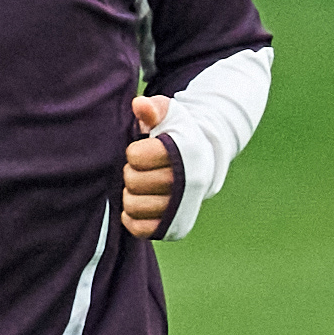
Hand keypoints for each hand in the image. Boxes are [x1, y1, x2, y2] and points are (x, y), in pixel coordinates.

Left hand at [120, 91, 182, 237]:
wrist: (201, 161)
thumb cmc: (176, 134)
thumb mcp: (168, 114)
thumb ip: (153, 108)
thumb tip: (139, 105)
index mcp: (188, 152)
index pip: (136, 156)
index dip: (135, 152)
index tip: (145, 149)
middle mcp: (190, 183)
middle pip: (133, 182)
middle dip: (132, 173)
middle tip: (142, 169)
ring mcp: (183, 208)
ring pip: (133, 207)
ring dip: (131, 195)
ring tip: (142, 186)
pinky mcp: (174, 229)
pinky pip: (139, 228)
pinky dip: (133, 217)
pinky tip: (141, 202)